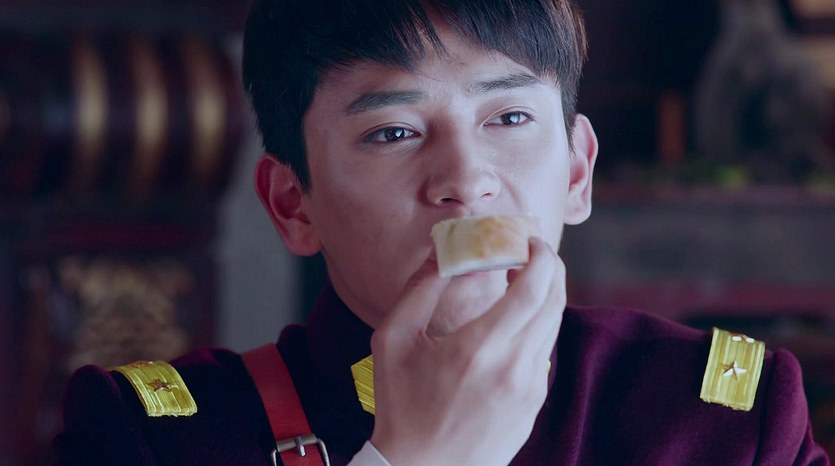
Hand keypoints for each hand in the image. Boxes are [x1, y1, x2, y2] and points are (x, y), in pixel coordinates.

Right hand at [369, 237, 564, 465]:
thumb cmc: (400, 407)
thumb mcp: (393, 340)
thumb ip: (420, 289)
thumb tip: (442, 250)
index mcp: (479, 348)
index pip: (534, 288)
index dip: (540, 256)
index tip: (529, 239)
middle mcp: (514, 368)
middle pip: (554, 302)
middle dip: (551, 267)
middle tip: (532, 250)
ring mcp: (530, 389)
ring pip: (553, 326)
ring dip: (545, 295)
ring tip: (522, 281)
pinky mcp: (533, 405)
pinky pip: (543, 353)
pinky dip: (537, 326)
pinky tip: (513, 323)